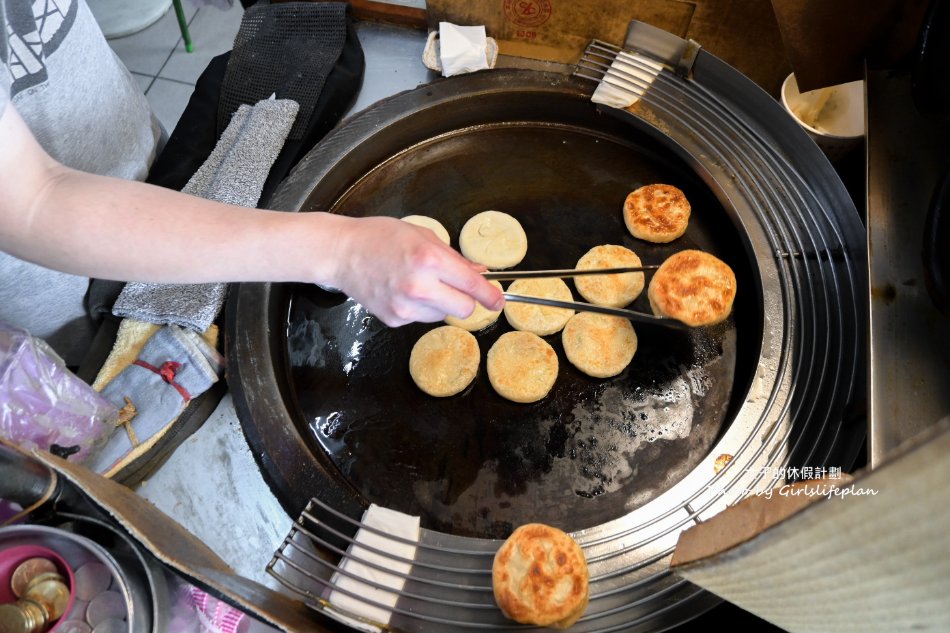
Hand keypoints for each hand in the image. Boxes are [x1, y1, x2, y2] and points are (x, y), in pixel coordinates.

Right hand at [326, 216, 504, 326]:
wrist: (342, 253)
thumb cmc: (380, 237)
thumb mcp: (422, 236)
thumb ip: (454, 257)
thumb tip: (480, 273)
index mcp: (429, 260)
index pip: (472, 286)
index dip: (491, 295)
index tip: (498, 301)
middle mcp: (419, 286)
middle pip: (464, 309)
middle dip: (465, 300)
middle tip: (455, 288)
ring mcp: (405, 307)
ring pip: (442, 316)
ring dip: (440, 304)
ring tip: (418, 284)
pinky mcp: (394, 319)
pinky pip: (421, 319)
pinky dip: (419, 308)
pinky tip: (402, 291)